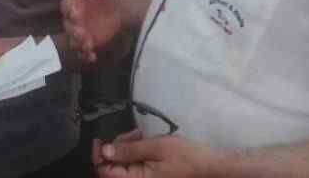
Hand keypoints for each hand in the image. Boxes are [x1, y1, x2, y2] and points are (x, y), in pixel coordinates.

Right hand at [62, 0, 122, 64]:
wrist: (118, 8)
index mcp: (73, 2)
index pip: (67, 7)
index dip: (70, 11)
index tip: (76, 14)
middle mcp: (73, 19)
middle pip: (68, 26)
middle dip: (74, 31)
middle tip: (81, 34)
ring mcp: (79, 31)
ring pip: (74, 40)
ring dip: (79, 44)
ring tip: (88, 46)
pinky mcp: (87, 42)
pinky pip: (83, 51)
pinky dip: (86, 55)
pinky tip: (92, 57)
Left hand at [95, 130, 219, 177]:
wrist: (209, 165)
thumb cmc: (186, 157)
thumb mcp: (156, 148)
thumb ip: (129, 150)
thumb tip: (105, 151)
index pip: (105, 171)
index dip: (99, 155)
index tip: (100, 139)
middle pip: (111, 167)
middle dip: (115, 147)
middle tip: (132, 134)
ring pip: (121, 163)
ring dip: (125, 146)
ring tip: (140, 135)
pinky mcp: (147, 175)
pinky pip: (132, 164)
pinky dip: (133, 150)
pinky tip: (142, 140)